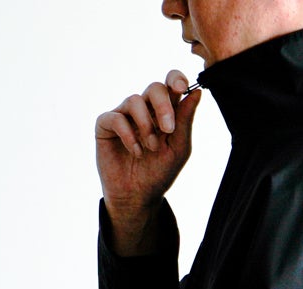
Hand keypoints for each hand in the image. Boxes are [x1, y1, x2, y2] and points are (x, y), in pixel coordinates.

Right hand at [94, 71, 203, 253]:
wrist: (137, 196)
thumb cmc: (159, 172)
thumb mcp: (179, 148)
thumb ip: (186, 120)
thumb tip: (197, 92)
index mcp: (165, 111)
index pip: (170, 83)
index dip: (175, 78)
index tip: (181, 87)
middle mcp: (144, 109)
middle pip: (154, 87)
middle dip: (163, 106)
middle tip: (168, 129)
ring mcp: (124, 115)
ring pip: (134, 100)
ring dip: (146, 125)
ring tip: (151, 148)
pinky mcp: (105, 126)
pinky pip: (116, 117)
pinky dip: (128, 134)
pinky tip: (135, 151)